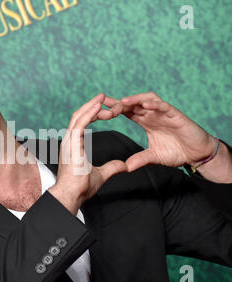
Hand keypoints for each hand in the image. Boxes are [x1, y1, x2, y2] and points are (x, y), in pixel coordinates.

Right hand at [49, 94, 127, 214]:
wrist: (72, 195)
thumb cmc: (81, 187)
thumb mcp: (102, 174)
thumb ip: (112, 167)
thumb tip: (123, 165)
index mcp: (74, 145)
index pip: (82, 123)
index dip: (93, 114)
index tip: (105, 110)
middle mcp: (69, 140)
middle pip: (79, 116)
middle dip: (93, 106)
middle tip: (106, 99)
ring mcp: (69, 141)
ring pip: (78, 116)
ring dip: (91, 106)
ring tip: (102, 97)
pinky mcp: (71, 144)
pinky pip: (80, 123)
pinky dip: (89, 113)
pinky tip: (98, 106)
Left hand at [101, 92, 217, 171]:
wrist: (197, 154)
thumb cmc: (177, 152)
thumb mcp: (154, 157)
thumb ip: (140, 159)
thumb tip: (126, 167)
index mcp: (146, 121)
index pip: (127, 112)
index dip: (113, 110)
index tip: (99, 111)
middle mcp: (153, 114)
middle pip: (133, 104)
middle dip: (119, 104)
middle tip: (105, 106)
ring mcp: (164, 113)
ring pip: (147, 100)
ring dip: (134, 100)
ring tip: (122, 102)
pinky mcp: (176, 115)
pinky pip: (164, 106)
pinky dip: (155, 104)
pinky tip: (145, 105)